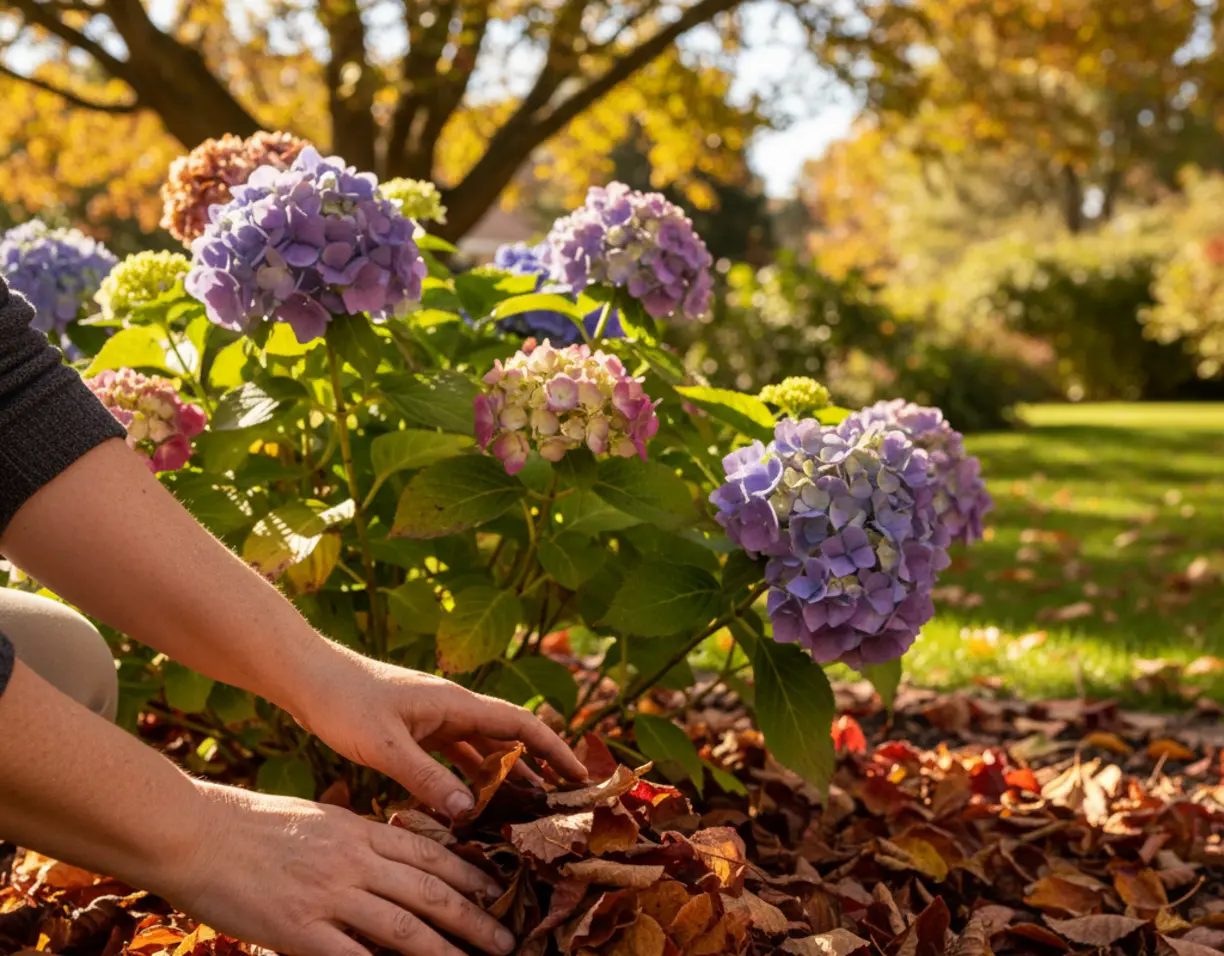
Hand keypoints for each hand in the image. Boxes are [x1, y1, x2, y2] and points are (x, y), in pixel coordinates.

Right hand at [170, 782, 514, 955]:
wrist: (196, 832)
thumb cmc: (250, 826)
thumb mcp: (316, 820)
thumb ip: (355, 838)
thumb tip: (388, 852)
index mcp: (359, 831)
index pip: (429, 854)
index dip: (469, 875)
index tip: (498, 890)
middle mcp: (354, 861)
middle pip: (429, 892)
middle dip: (474, 917)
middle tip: (508, 938)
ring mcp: (329, 895)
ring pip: (404, 927)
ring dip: (446, 950)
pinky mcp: (299, 929)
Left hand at [289, 644, 587, 817]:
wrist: (308, 679)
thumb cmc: (345, 702)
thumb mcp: (385, 746)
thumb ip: (428, 780)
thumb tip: (471, 814)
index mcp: (456, 703)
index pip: (521, 723)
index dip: (554, 747)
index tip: (579, 774)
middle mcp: (453, 708)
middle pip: (508, 738)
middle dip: (539, 765)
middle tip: (562, 800)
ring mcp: (435, 718)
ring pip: (483, 750)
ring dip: (506, 776)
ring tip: (528, 808)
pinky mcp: (416, 730)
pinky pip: (456, 757)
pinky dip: (471, 778)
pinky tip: (474, 804)